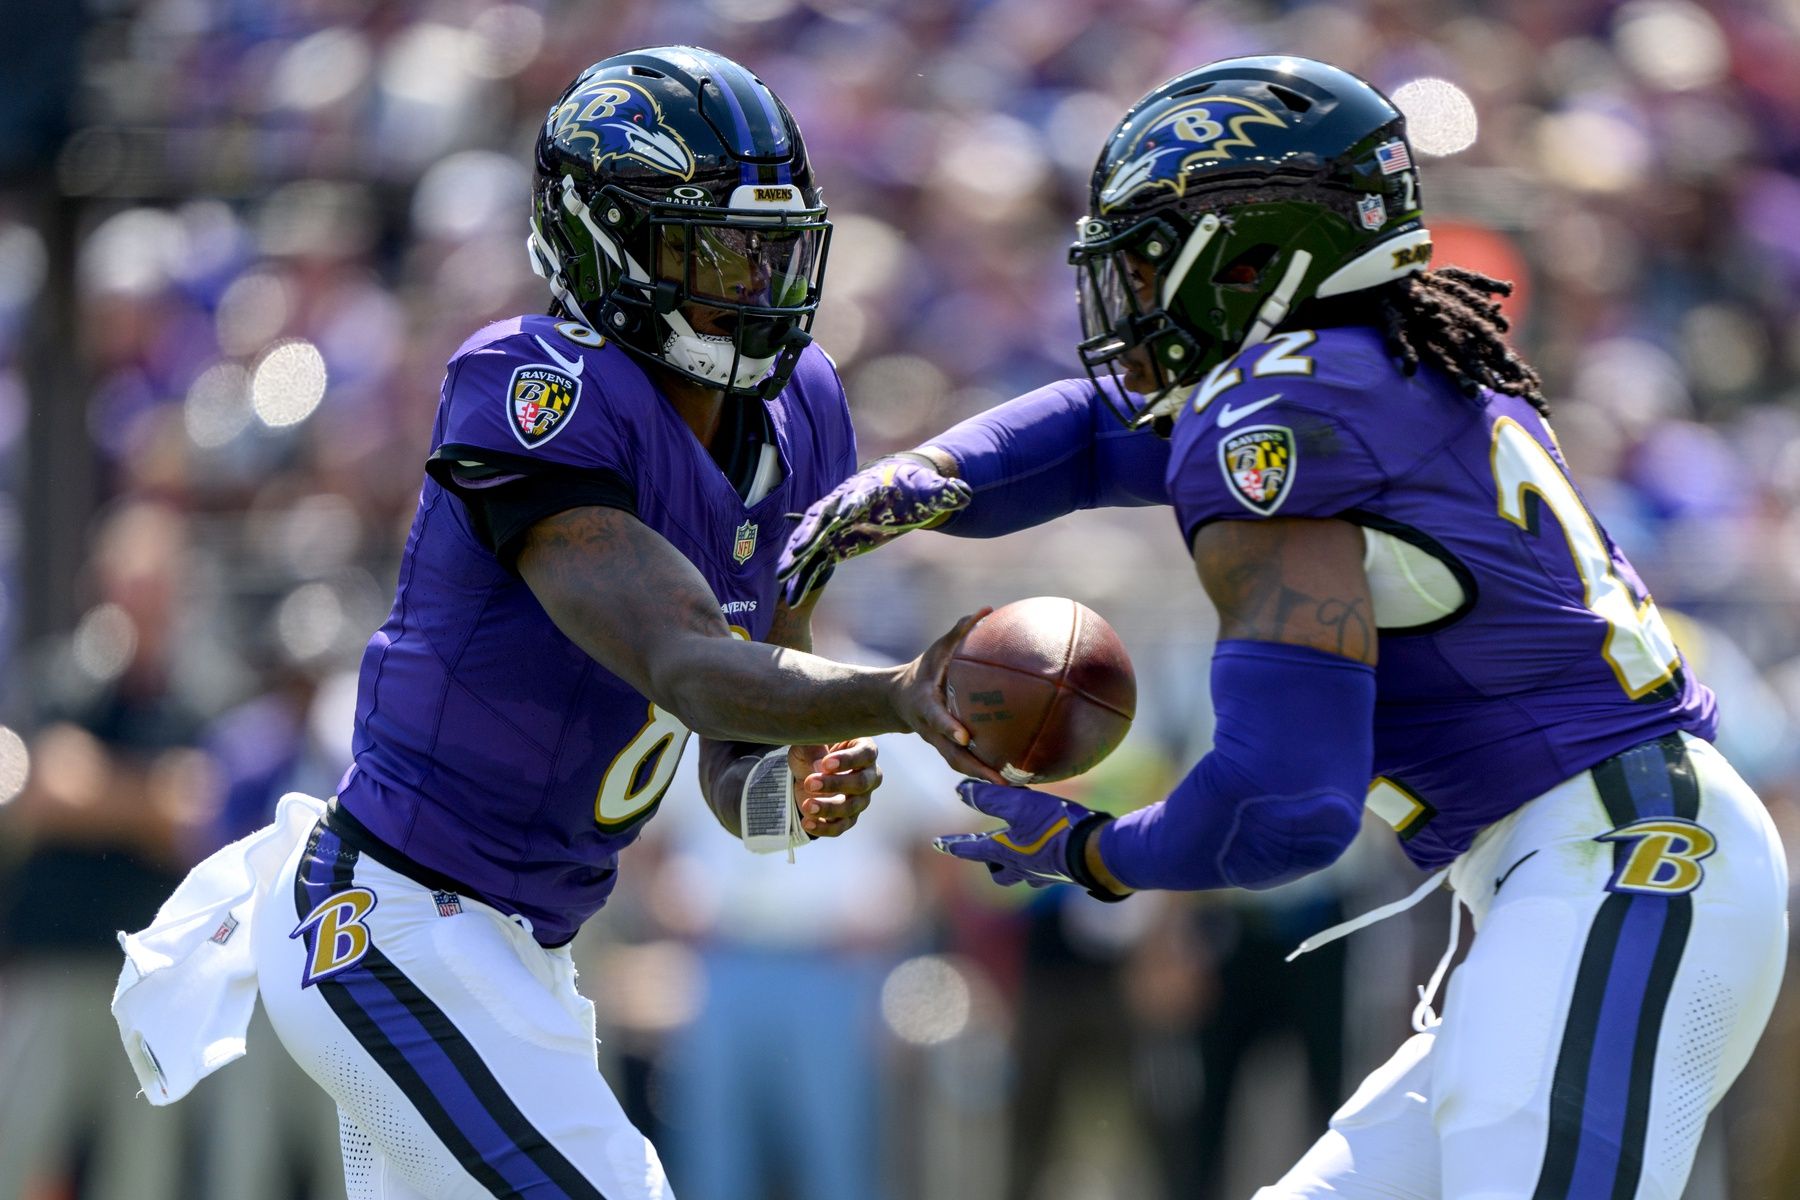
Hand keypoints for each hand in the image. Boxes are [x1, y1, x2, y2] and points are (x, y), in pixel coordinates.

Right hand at [777, 454, 972, 603]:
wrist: (897, 486)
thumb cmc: (915, 487)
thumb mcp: (933, 489)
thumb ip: (946, 491)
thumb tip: (963, 493)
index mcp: (867, 490)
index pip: (856, 498)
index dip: (848, 507)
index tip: (841, 518)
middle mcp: (844, 506)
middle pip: (822, 520)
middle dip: (808, 535)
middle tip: (797, 551)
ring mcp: (835, 525)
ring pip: (811, 542)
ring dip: (796, 559)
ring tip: (782, 577)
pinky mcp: (834, 542)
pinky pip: (814, 561)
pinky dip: (802, 575)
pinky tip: (790, 595)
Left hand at [788, 738, 879, 836]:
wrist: (805, 774)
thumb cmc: (813, 751)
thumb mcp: (808, 744)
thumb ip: (814, 749)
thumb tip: (820, 766)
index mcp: (864, 749)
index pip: (866, 754)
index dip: (848, 760)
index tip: (826, 764)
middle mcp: (869, 775)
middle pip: (862, 783)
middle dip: (836, 784)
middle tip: (810, 782)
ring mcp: (861, 799)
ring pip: (851, 807)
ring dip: (828, 808)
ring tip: (807, 805)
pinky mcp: (848, 818)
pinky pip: (840, 826)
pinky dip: (824, 827)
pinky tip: (807, 822)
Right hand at [895, 610, 1006, 783]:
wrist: (896, 700)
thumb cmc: (923, 670)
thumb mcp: (936, 649)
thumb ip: (959, 631)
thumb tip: (987, 608)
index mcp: (925, 706)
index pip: (935, 718)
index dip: (947, 727)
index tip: (964, 735)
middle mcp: (931, 731)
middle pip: (951, 756)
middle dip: (975, 769)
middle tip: (1001, 780)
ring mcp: (938, 744)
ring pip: (959, 765)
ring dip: (984, 777)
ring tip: (1014, 786)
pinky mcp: (946, 749)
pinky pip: (966, 762)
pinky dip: (986, 770)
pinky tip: (1013, 774)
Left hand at [933, 779, 1125, 899]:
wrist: (1095, 853)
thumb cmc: (1054, 827)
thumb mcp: (1018, 805)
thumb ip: (988, 798)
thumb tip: (961, 790)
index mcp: (1004, 852)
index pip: (970, 849)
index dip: (953, 844)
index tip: (937, 843)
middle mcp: (1021, 868)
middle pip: (998, 871)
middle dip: (990, 861)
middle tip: (987, 851)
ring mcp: (1043, 874)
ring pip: (1022, 875)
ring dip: (1015, 865)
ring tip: (1018, 851)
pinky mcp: (1064, 874)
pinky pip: (1047, 872)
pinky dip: (1042, 862)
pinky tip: (1049, 853)